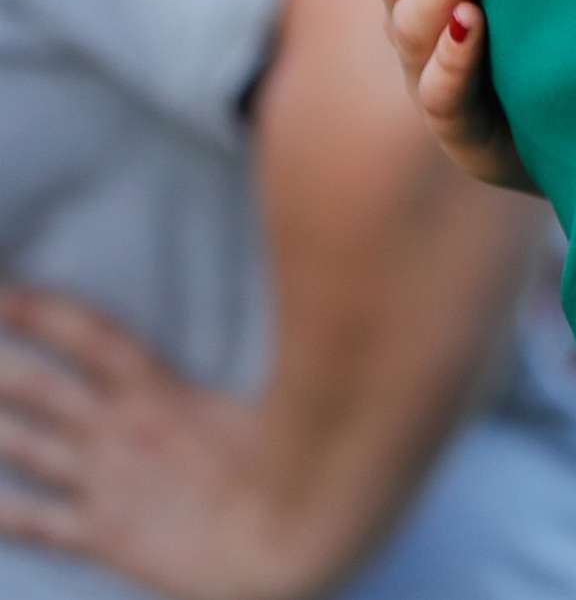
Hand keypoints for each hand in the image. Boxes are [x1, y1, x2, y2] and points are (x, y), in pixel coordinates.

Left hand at [0, 288, 329, 599]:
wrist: (283, 539)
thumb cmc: (291, 459)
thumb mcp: (274, 390)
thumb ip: (252, 352)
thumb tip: (285, 301)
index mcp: (162, 392)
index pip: (93, 338)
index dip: (45, 312)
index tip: (4, 292)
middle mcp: (121, 431)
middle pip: (41, 389)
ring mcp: (106, 483)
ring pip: (24, 448)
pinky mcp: (102, 535)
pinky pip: (36, 523)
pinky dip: (0, 512)